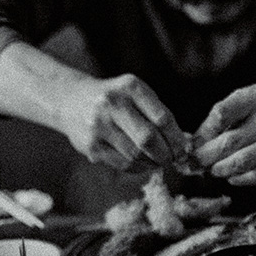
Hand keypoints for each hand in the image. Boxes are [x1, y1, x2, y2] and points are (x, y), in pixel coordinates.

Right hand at [59, 74, 186, 171]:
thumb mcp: (137, 95)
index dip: (177, 139)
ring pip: (136, 155)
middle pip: (149, 139)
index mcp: (130, 87)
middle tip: (173, 159)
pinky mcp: (90, 145)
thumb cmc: (116, 100)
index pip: (162, 119)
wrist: (71, 101)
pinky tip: (142, 163)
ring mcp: (98, 125)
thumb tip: (185, 145)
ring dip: (153, 163)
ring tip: (157, 161)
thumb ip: (159, 115)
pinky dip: (138, 168)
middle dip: (166, 154)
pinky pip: (123, 164)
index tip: (184, 149)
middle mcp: (112, 103)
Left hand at [193, 83, 255, 185]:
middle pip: (231, 141)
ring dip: (221, 168)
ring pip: (243, 161)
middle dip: (207, 155)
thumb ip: (220, 118)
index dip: (204, 131)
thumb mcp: (243, 103)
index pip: (222, 113)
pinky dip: (239, 178)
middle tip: (195, 163)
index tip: (195, 142)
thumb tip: (195, 143)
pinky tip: (230, 176)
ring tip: (211, 170)